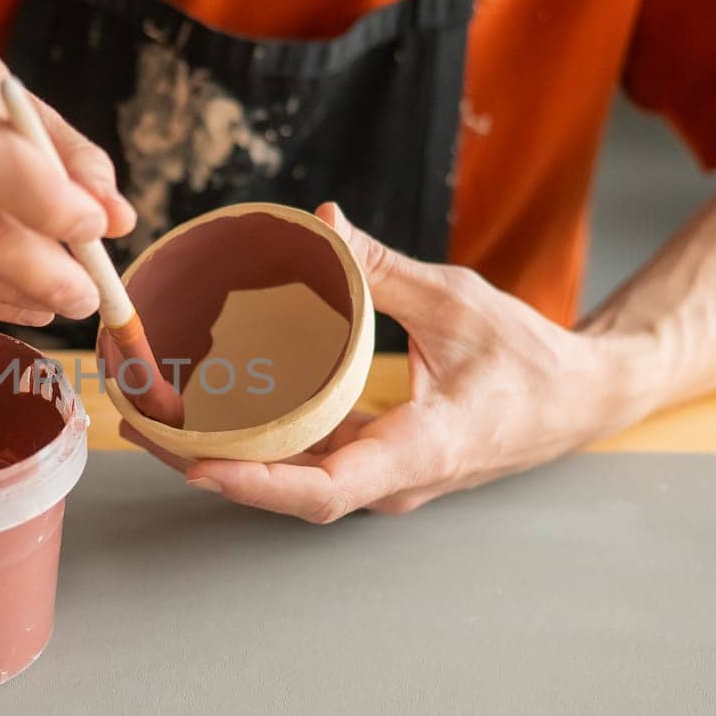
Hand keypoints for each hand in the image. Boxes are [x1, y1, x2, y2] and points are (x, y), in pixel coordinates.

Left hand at [121, 202, 649, 520]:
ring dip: (219, 454)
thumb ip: (385, 270)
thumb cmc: (530, 358)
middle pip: (284, 489)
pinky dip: (252, 442)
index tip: (196, 465)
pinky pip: (304, 462)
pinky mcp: (375, 462)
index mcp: (420, 450)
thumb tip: (323, 224)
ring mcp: (382, 477)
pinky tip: (205, 411)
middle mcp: (392, 479)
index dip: (256, 484)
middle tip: (136, 419)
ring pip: (288, 481)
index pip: (325, 491)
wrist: (580, 400)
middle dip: (205, 461)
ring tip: (149, 416)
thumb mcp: (459, 303)